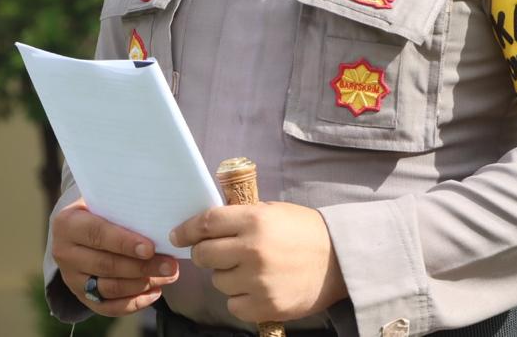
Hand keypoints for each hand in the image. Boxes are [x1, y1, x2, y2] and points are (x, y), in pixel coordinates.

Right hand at [51, 198, 179, 315]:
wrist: (76, 230)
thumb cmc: (99, 210)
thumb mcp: (102, 200)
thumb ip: (123, 207)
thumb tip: (159, 214)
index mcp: (67, 224)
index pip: (97, 234)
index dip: (124, 243)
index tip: (150, 248)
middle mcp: (65, 253)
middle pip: (106, 265)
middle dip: (142, 267)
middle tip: (170, 265)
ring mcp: (72, 279)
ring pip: (109, 288)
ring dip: (142, 284)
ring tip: (168, 276)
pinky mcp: (81, 297)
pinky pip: (109, 307)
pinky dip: (134, 303)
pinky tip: (155, 292)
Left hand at [170, 201, 347, 321]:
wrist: (339, 260)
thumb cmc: (304, 231)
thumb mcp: (273, 211)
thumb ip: (240, 216)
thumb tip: (204, 224)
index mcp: (254, 220)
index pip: (206, 223)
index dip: (187, 229)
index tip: (178, 235)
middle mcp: (253, 250)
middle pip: (204, 254)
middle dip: (205, 253)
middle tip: (215, 253)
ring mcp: (258, 281)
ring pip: (218, 281)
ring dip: (226, 276)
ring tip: (248, 270)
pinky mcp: (265, 306)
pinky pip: (233, 305)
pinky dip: (239, 298)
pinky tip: (255, 288)